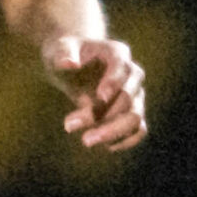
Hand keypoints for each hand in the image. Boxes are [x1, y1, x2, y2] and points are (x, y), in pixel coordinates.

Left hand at [42, 35, 146, 151]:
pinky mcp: (131, 112)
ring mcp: (134, 94)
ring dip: (113, 132)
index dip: (114, 82)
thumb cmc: (64, 53)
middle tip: (68, 125)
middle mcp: (131, 74)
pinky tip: (104, 146)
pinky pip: (138, 130)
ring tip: (85, 140)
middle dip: (103, 114)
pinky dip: (125, 140)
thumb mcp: (57, 49)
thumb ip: (62, 54)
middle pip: (129, 96)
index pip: (122, 67)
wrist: (72, 64)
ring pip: (135, 117)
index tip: (99, 97)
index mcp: (116, 53)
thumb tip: (69, 63)